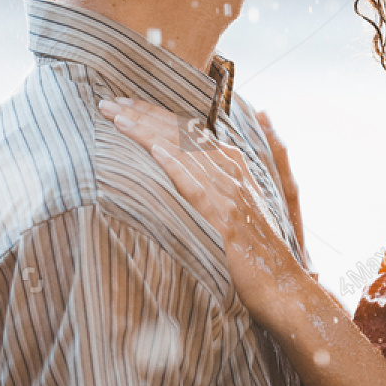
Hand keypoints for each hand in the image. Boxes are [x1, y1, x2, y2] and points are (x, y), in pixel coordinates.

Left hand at [99, 97, 308, 321]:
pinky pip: (196, 186)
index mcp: (232, 162)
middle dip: (141, 114)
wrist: (279, 283)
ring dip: (147, 131)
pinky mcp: (226, 218)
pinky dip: (176, 165)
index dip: (152, 113)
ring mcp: (229, 192)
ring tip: (116, 116)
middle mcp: (231, 169)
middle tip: (106, 103)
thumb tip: (191, 154)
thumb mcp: (238, 203)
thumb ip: (217, 176)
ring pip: (183, 151)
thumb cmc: (254, 247)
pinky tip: (154, 150)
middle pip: (179, 132)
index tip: (123, 104)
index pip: (185, 128)